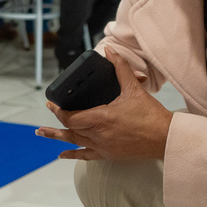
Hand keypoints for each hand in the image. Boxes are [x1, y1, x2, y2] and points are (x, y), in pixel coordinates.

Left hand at [36, 51, 173, 160]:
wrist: (165, 138)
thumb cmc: (151, 115)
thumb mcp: (134, 89)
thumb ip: (120, 69)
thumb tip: (110, 51)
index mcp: (102, 118)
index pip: (71, 117)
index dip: (59, 110)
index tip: (52, 103)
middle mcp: (99, 135)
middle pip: (70, 128)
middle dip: (57, 120)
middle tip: (49, 110)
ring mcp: (103, 146)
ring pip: (75, 141)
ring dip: (58, 137)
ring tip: (41, 133)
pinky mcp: (109, 154)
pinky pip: (86, 155)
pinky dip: (73, 155)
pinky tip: (62, 155)